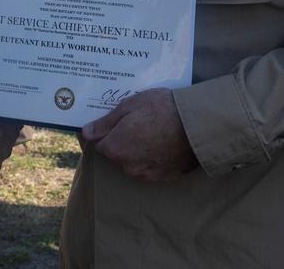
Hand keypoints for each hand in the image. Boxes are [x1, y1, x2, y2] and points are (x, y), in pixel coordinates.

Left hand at [82, 87, 196, 181]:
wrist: (196, 124)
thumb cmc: (161, 110)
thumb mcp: (129, 107)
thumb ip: (105, 123)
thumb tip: (87, 132)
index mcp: (116, 148)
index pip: (100, 143)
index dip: (108, 130)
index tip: (118, 121)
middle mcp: (129, 166)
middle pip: (118, 153)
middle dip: (123, 140)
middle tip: (139, 122)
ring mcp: (148, 174)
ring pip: (135, 161)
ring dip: (139, 149)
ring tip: (155, 131)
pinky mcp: (165, 177)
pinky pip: (152, 167)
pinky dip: (155, 157)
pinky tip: (164, 142)